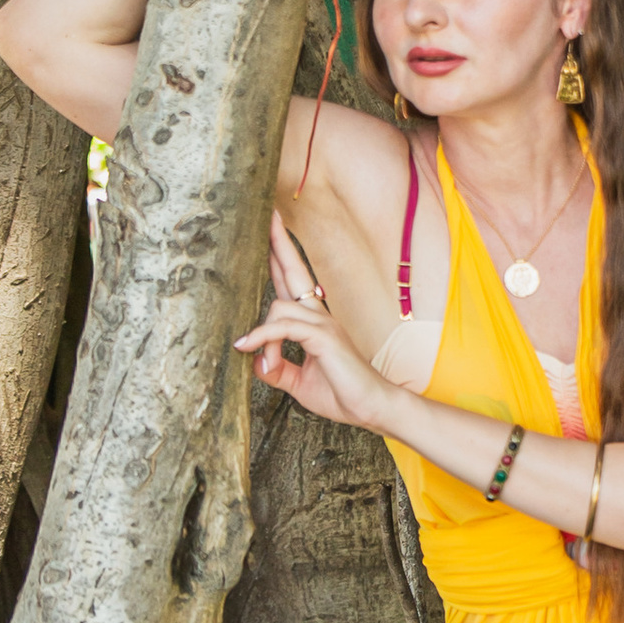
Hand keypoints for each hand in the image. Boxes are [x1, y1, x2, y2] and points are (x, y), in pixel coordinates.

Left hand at [234, 214, 395, 433]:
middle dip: (278, 243)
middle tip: (267, 215)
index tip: (270, 233)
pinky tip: (250, 349)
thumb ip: (277, 369)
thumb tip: (254, 361)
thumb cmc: (344, 393)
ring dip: (260, 335)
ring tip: (260, 361)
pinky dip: (263, 338)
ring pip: (279, 307)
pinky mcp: (324, 337)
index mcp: (315, 323)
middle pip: (294, 271)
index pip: (293, 283)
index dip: (280, 258)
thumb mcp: (298, 383)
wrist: (373, 408)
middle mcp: (320, 316)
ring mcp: (324, 324)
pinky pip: (284, 327)